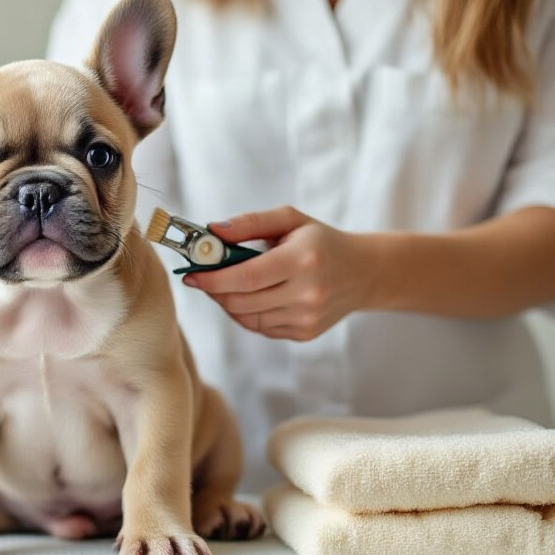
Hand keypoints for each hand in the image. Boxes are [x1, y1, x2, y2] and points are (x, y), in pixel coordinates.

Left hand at [182, 206, 375, 340]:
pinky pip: (260, 327)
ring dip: (228, 302)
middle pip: (241, 301)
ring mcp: (306, 318)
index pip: (245, 276)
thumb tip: (211, 232)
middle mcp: (307, 293)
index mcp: (303, 260)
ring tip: (229, 284)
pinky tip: (252, 296)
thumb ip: (249, 223)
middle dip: (215, 291)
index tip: (191, 274)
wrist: (362, 273)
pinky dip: (247, 314)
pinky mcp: (305, 334)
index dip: (213, 278)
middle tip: (204, 277)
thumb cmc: (321, 242)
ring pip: (246, 318)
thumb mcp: (290, 220)